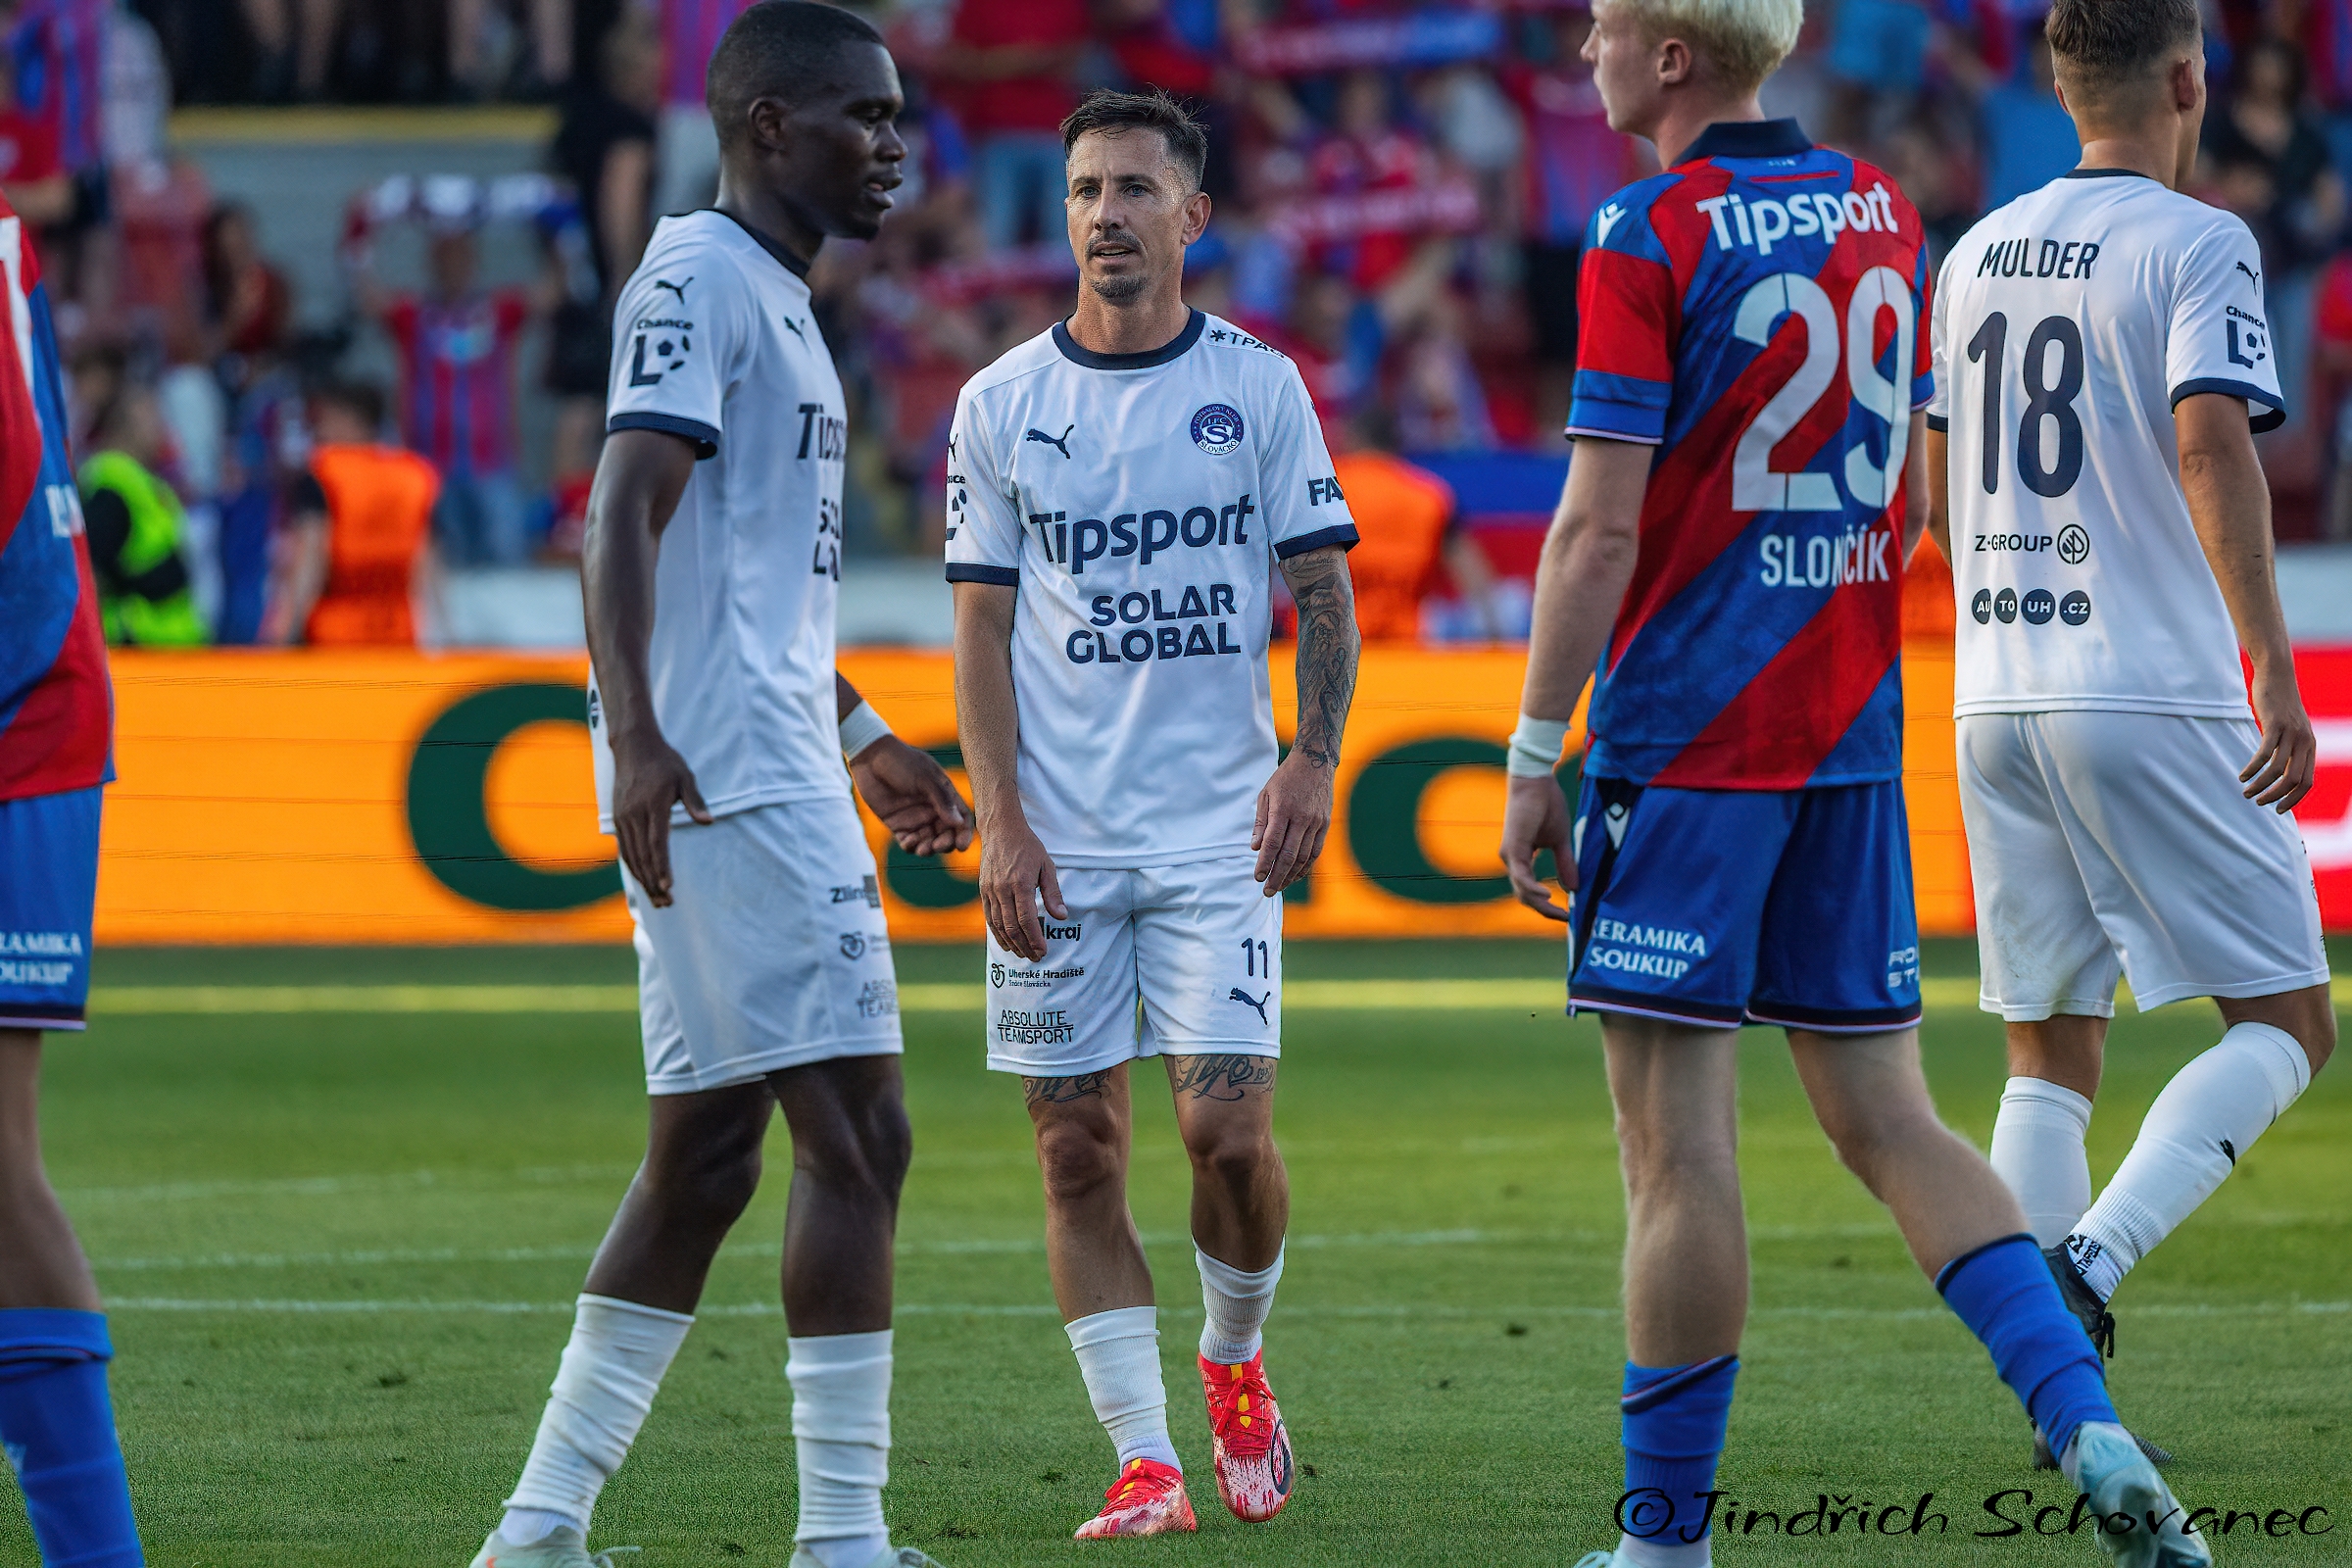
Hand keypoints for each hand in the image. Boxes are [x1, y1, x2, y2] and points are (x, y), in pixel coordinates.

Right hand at [611, 728, 710, 907]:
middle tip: (666, 903)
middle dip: (653, 882)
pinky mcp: (618, 819)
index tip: (667, 885)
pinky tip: (643, 880)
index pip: (657, 842)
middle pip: (643, 856)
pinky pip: (624, 849)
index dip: (662, 866)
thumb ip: (695, 801)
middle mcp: (634, 815)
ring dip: (642, 880)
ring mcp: (623, 818)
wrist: (634, 747)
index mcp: (653, 805)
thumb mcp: (685, 776)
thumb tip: (708, 822)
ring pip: (631, 856)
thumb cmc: (665, 762)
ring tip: (657, 899)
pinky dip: (633, 867)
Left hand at [849, 735, 975, 855]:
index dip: (964, 834)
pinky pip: (908, 842)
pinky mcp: (898, 825)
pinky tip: (908, 841)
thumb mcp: (925, 778)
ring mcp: (915, 819)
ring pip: (928, 842)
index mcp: (945, 797)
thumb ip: (942, 800)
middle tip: (938, 845)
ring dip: (928, 849)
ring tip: (923, 849)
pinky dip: (910, 846)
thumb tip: (958, 823)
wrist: (872, 758)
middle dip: (945, 844)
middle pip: (946, 835)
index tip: (961, 846)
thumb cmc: (902, 762)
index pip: (961, 819)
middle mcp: (933, 810)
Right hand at [979, 812, 1064, 960]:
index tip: (1043, 951)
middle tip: (1035, 957)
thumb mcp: (1046, 866)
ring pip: (998, 925)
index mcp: (1020, 883)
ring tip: (1023, 954)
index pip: (1026, 919)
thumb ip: (1053, 893)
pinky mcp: (983, 890)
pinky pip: (989, 917)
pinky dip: (997, 933)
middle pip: (1012, 927)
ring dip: (1011, 943)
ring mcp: (990, 891)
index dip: (1035, 939)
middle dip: (1024, 946)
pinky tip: (1006, 942)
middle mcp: (1002, 890)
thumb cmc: (1027, 846)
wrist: (1000, 829)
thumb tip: (1061, 916)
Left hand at [1253, 749, 1333, 896]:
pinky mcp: (1325, 824)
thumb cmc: (1286, 778)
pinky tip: (1296, 875)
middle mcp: (1301, 818)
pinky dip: (1306, 866)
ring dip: (1291, 875)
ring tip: (1280, 886)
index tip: (1257, 877)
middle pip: (1288, 855)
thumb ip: (1261, 822)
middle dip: (1277, 876)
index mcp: (1283, 809)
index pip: (1273, 844)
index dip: (1264, 863)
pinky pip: (1315, 851)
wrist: (1315, 761)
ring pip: (1304, 857)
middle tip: (1267, 891)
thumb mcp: (1266, 794)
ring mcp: (1316, 822)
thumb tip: (1256, 848)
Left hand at [1501, 772, 1574, 922]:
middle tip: (1565, 920)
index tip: (1567, 916)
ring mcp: (1510, 855)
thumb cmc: (1547, 805)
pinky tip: (1548, 896)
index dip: (1548, 906)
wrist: (1537, 782)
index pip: (1531, 890)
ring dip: (1540, 905)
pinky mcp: (1513, 847)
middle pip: (1525, 896)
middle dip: (1545, 912)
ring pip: (1521, 890)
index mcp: (1522, 859)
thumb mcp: (1560, 841)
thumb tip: (1574, 888)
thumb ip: (1565, 864)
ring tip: (1560, 913)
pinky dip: (1533, 889)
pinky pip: (1521, 876)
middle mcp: (1512, 860)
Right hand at [2244, 666, 2318, 811]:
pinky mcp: (2275, 725)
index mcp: (2310, 745)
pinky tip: (2242, 774)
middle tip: (2258, 802)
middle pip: (2294, 780)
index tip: (2277, 809)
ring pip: (2278, 769)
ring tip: (2246, 791)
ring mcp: (2291, 733)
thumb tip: (2279, 771)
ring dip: (2260, 785)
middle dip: (2275, 796)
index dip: (2293, 799)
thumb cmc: (2280, 704)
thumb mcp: (2290, 728)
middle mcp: (2304, 741)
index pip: (2307, 782)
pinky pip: (2265, 753)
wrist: (2277, 675)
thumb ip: (2289, 747)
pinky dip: (2253, 768)